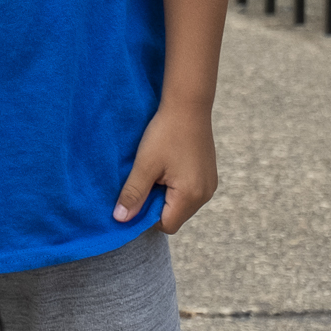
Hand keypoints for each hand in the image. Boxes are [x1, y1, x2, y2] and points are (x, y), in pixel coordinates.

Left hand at [116, 100, 218, 230]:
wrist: (188, 106)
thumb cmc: (165, 134)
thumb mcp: (144, 165)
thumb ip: (133, 194)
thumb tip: (120, 220)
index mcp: (190, 195)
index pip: (166, 225)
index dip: (147, 216)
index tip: (136, 195)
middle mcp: (205, 194)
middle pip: (175, 216)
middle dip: (156, 204)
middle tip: (145, 180)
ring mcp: (210, 185)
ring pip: (181, 204)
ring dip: (166, 194)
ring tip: (156, 171)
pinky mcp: (209, 175)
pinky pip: (189, 192)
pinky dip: (175, 186)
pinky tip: (167, 166)